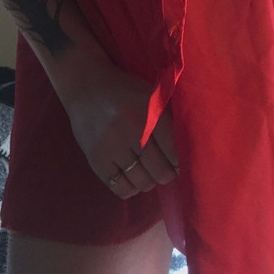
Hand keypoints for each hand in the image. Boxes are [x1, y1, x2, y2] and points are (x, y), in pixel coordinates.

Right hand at [58, 53, 179, 198]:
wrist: (86, 86)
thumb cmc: (124, 90)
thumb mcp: (150, 94)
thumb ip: (167, 117)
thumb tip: (188, 148)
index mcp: (150, 111)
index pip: (174, 150)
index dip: (180, 163)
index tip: (180, 165)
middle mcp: (132, 129)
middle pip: (160, 170)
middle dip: (167, 174)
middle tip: (165, 171)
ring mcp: (113, 146)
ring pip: (142, 181)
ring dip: (149, 181)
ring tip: (148, 173)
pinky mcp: (97, 158)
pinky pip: (121, 187)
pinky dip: (131, 188)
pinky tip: (131, 178)